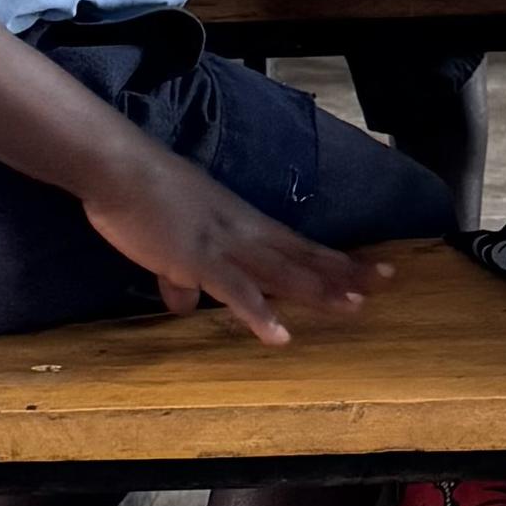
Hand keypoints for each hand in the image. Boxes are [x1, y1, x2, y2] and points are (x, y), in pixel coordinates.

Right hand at [80, 141, 388, 345]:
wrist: (119, 170)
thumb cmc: (144, 197)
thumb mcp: (171, 238)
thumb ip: (181, 275)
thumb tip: (183, 302)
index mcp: (241, 223)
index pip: (297, 244)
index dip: (333, 259)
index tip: (369, 268)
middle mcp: (244, 231)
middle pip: (302, 255)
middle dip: (343, 271)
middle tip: (386, 282)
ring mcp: (225, 244)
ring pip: (281, 271)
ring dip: (317, 290)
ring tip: (353, 307)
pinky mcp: (198, 258)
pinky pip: (235, 290)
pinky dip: (259, 313)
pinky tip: (280, 336)